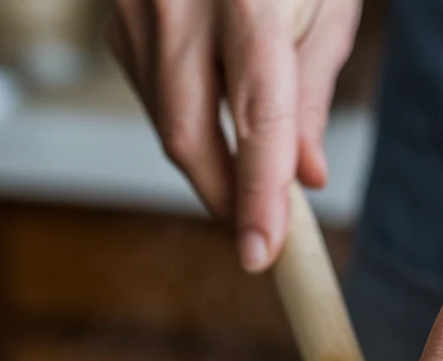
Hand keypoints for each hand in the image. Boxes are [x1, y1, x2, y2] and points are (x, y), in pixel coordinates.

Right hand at [106, 0, 361, 271]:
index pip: (255, 121)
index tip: (262, 253)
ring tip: (250, 173)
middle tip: (258, 238)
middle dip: (224, 199)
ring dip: (208, 163)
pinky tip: (215, 118)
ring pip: (165, 122)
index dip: (258, 197)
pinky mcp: (116, 20)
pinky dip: (188, 124)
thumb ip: (309, 98)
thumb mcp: (327, 9)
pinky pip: (151, 96)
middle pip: (187, 135)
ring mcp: (135, 9)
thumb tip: (303, 179)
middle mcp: (177, 3)